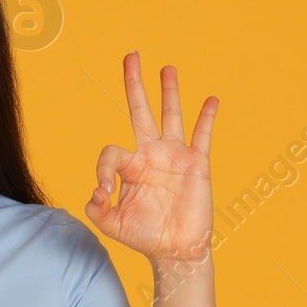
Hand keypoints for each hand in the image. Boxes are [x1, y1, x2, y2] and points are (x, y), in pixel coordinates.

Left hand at [86, 51, 216, 263]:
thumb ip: (96, 209)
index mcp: (130, 166)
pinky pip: (202, 135)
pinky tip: (210, 100)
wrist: (175, 250)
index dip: (103, 170)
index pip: (111, 152)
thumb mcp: (111, 224)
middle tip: (130, 56)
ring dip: (169, 91)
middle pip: (140, 111)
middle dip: (134, 84)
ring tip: (166, 67)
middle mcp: (151, 154)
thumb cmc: (143, 236)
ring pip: (171, 116)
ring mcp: (174, 156)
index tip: (104, 192)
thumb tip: (96, 191)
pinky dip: (207, 117)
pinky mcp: (197, 163)